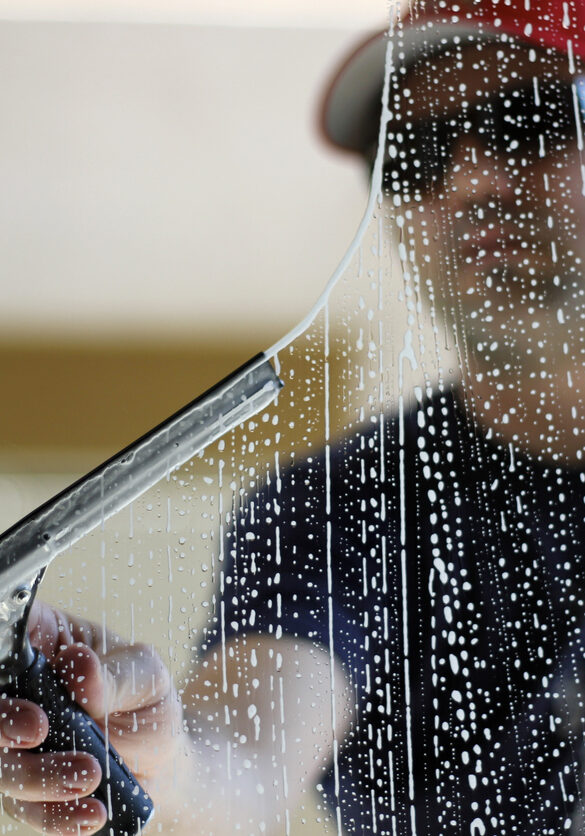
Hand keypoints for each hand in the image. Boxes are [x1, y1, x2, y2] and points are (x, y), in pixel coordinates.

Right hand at [0, 599, 184, 834]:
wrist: (164, 760)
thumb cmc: (149, 701)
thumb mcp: (147, 677)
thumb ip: (115, 674)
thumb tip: (79, 664)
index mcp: (45, 643)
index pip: (11, 635)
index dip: (5, 651)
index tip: (24, 675)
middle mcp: (22, 691)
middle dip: (2, 722)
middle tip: (37, 730)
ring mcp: (18, 743)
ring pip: (2, 763)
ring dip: (39, 775)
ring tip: (90, 773)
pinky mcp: (27, 790)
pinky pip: (25, 808)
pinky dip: (55, 815)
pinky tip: (90, 814)